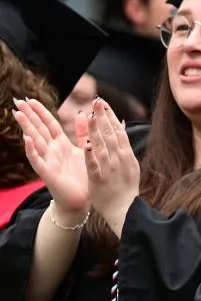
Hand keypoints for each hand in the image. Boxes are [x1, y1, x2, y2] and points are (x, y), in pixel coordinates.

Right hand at [14, 97, 90, 216]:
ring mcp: (48, 161)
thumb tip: (83, 113)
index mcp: (61, 145)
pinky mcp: (48, 174)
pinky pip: (38, 160)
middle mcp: (52, 151)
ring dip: (27, 127)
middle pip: (39, 129)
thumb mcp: (83, 150)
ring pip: (35, 141)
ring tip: (18, 114)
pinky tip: (28, 140)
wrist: (82, 201)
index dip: (40, 112)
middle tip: (17, 100)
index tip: (30, 99)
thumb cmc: (81, 176)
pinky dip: (32, 150)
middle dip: (29, 115)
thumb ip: (82, 133)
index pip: (49, 124)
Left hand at [84, 98, 139, 234]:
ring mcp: (110, 170)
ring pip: (103, 148)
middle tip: (96, 101)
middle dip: (103, 118)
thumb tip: (121, 124)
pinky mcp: (100, 181)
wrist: (125, 211)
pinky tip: (85, 145)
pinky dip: (91, 156)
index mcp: (126, 155)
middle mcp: (120, 160)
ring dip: (96, 132)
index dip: (110, 116)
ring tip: (89, 117)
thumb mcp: (128, 163)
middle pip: (111, 135)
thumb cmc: (124, 187)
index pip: (118, 131)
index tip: (102, 102)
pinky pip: (95, 167)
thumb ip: (123, 144)